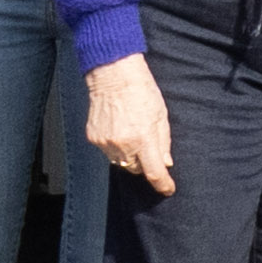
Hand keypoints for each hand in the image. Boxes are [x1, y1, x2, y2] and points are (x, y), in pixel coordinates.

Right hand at [83, 57, 176, 196]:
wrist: (113, 74)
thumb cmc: (142, 90)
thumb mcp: (161, 115)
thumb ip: (164, 142)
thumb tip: (165, 163)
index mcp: (144, 139)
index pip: (154, 172)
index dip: (162, 184)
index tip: (168, 189)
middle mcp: (123, 144)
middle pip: (136, 169)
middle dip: (144, 163)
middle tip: (147, 145)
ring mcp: (106, 142)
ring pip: (120, 163)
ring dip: (129, 155)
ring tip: (131, 131)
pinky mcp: (93, 138)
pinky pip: (107, 152)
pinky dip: (115, 146)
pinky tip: (118, 127)